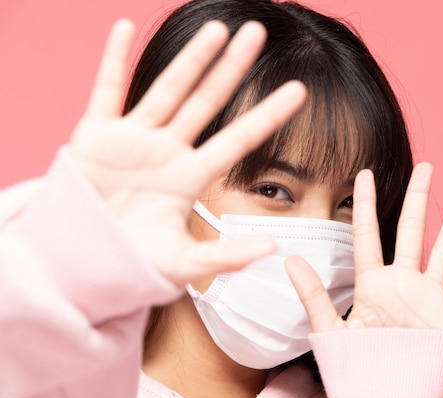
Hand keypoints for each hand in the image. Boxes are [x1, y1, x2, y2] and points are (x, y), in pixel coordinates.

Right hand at [68, 19, 306, 285]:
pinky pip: (105, 91)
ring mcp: (133, 140)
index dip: (268, 114)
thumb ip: (227, 256)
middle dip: (231, 68)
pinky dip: (112, 60)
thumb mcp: (184, 263)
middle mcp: (168, 151)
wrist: (82, 264)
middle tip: (257, 32)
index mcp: (190, 177)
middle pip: (206, 101)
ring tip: (216, 29)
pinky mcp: (95, 136)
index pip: (239, 139)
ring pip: (167, 90)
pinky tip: (124, 27)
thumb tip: (274, 247)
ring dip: (190, 59)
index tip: (300, 91)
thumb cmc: (133, 264)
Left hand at [285, 162, 442, 333]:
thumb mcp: (330, 330)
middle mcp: (402, 284)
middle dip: (418, 198)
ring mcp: (428, 298)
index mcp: (372, 284)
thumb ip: (313, 294)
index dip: (364, 204)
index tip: (363, 173)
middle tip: (425, 166)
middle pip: (411, 231)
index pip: (368, 235)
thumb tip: (289, 259)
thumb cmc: (356, 368)